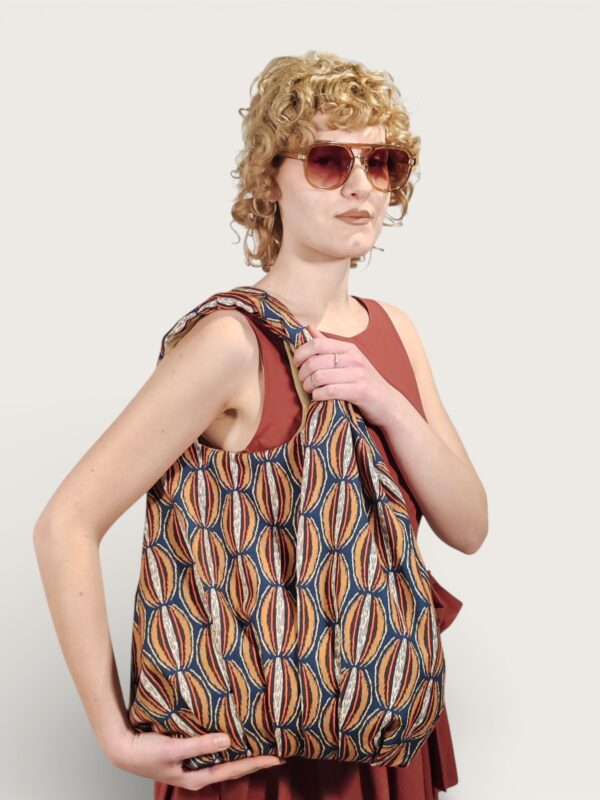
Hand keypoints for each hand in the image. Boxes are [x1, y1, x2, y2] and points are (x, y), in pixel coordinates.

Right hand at [109, 728, 285, 790]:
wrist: (122, 748)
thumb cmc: (145, 752)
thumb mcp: (173, 749)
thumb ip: (200, 745)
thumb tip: (228, 740)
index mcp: (197, 776)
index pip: (234, 770)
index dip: (256, 763)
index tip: (277, 757)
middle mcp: (198, 771)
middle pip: (233, 767)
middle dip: (255, 759)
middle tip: (278, 751)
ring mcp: (193, 763)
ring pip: (225, 758)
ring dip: (243, 752)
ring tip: (261, 743)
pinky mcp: (188, 752)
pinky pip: (214, 749)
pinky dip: (227, 743)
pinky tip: (234, 735)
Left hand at [292, 324, 397, 428]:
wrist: (388, 403)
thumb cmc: (364, 381)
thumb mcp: (349, 359)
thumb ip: (328, 345)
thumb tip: (309, 328)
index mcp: (349, 348)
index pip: (317, 343)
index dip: (301, 353)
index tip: (296, 363)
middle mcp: (354, 358)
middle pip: (315, 361)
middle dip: (302, 373)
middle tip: (303, 381)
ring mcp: (358, 374)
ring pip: (319, 377)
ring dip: (309, 385)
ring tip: (310, 390)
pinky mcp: (359, 391)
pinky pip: (329, 391)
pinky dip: (318, 396)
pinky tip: (318, 397)